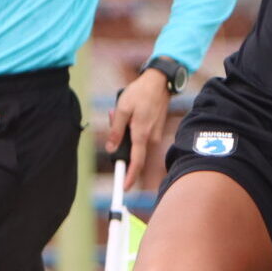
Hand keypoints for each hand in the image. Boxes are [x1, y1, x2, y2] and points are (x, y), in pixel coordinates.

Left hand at [106, 69, 174, 186]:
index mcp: (141, 134)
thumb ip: (116, 130)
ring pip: (136, 143)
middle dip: (120, 142)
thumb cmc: (140, 93)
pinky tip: (131, 111)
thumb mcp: (122, 108)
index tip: (124, 188)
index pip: (136, 162)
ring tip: (121, 111)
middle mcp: (151, 138)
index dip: (129, 176)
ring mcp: (155, 134)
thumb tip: (111, 149)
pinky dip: (133, 128)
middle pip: (132, 151)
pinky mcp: (156, 130)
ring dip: (125, 132)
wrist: (160, 82)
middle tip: (113, 117)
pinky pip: (141, 136)